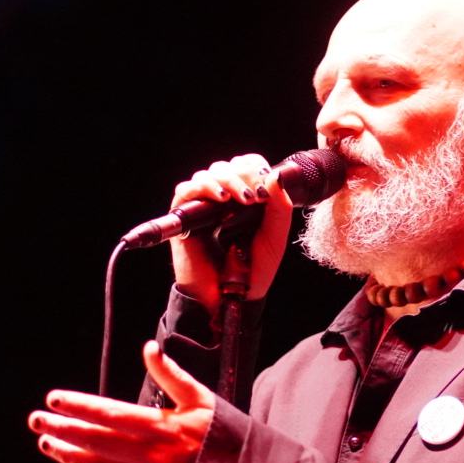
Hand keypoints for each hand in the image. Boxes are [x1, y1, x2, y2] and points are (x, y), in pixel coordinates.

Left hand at [28, 342, 214, 462]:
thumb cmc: (225, 437)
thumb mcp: (202, 399)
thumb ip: (171, 375)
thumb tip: (148, 347)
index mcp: (163, 427)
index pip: (110, 414)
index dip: (79, 407)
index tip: (54, 399)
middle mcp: (151, 455)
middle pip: (96, 441)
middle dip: (62, 430)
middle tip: (35, 421)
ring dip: (69, 455)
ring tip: (47, 444)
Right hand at [169, 153, 294, 314]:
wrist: (231, 297)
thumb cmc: (252, 270)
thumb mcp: (274, 237)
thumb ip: (279, 208)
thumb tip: (276, 176)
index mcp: (242, 199)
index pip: (244, 166)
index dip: (254, 165)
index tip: (267, 179)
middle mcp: (220, 199)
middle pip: (226, 167)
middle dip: (244, 174)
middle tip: (257, 195)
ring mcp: (201, 207)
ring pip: (208, 174)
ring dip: (229, 180)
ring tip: (244, 199)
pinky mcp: (184, 218)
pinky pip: (186, 190)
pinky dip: (204, 187)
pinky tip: (221, 198)